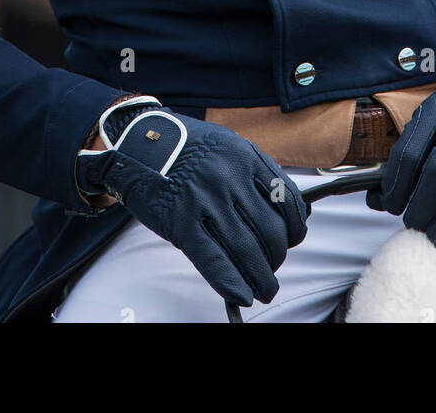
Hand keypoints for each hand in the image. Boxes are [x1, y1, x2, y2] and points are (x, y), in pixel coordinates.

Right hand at [76, 103, 307, 305]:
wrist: (139, 141)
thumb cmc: (186, 146)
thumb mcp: (227, 145)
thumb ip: (254, 172)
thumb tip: (282, 209)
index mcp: (245, 156)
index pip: (286, 199)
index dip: (296, 226)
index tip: (294, 239)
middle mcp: (228, 177)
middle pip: (270, 230)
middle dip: (278, 256)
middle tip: (273, 266)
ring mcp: (204, 200)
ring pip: (246, 249)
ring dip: (261, 277)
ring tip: (265, 288)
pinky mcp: (180, 221)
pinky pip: (212, 259)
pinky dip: (231, 282)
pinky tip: (242, 295)